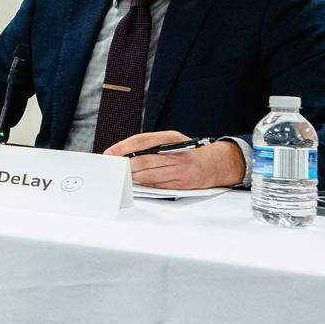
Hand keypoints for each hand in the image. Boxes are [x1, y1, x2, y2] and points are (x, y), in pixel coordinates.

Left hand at [104, 131, 244, 188]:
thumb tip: (124, 152)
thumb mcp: (172, 140)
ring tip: (123, 175)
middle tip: (113, 167)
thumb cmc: (188, 151)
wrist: (215, 165)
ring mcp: (179, 170)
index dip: (122, 147)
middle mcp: (175, 154)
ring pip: (147, 174)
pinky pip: (155, 185)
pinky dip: (144, 183)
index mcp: (171, 138)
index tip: (109, 153)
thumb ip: (150, 144)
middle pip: (141, 160)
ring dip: (132, 176)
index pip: (141, 141)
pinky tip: (138, 181)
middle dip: (124, 165)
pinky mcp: (180, 184)